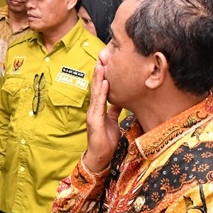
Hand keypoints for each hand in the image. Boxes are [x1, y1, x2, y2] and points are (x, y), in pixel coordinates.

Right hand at [81, 54, 121, 173]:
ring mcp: (93, 114)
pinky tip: (104, 83)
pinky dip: (101, 92)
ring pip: (96, 92)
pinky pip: (99, 104)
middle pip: (96, 87)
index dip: (102, 75)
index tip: (106, 61)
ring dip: (98, 78)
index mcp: (98, 108)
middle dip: (99, 71)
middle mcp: (94, 109)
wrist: (100, 156)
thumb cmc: (106, 141)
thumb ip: (114, 110)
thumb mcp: (112, 121)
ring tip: (102, 64)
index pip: (100, 88)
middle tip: (102, 56)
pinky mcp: (94, 121)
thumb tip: (119, 100)